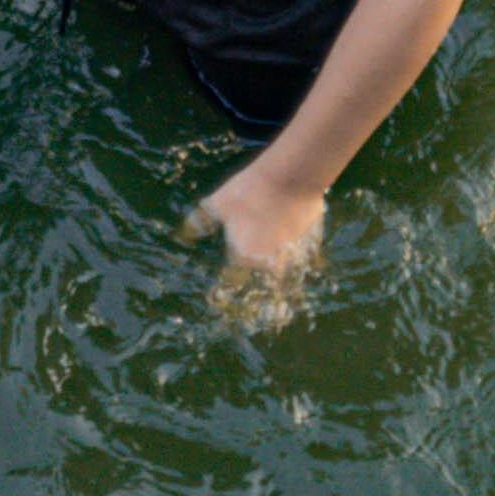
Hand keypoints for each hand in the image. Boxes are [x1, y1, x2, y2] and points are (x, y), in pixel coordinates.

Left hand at [188, 157, 327, 308]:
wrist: (290, 178)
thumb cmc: (248, 191)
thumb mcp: (216, 204)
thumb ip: (200, 222)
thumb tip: (184, 236)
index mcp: (242, 258)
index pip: (231, 287)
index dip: (223, 297)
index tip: (218, 303)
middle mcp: (267, 265)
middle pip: (261, 292)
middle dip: (256, 306)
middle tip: (254, 318)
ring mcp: (292, 257)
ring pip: (286, 283)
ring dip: (281, 294)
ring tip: (280, 309)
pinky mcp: (310, 245)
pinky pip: (305, 264)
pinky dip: (301, 269)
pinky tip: (300, 269)